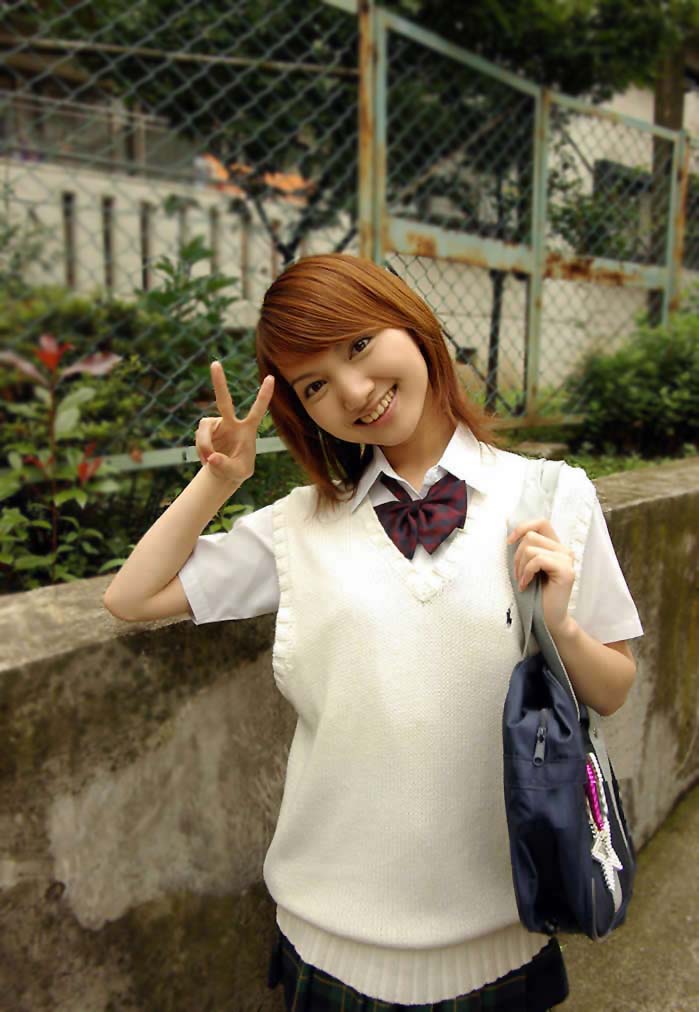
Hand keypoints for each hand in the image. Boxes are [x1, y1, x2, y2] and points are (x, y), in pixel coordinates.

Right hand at [195, 361, 274, 484]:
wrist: (223, 471)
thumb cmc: (237, 470)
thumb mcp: (238, 473)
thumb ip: (226, 466)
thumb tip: (212, 457)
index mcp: (248, 430)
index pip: (257, 410)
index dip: (264, 395)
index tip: (271, 377)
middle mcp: (232, 422)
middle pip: (224, 400)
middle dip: (219, 382)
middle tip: (215, 363)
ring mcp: (217, 425)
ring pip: (204, 429)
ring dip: (204, 446)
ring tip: (209, 461)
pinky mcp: (205, 430)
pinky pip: (199, 437)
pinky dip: (201, 449)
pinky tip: (206, 459)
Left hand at [506, 518, 575, 634]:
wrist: (548, 618)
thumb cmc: (535, 594)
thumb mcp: (526, 565)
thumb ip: (524, 547)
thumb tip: (507, 525)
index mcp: (555, 546)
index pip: (541, 522)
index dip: (522, 527)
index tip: (509, 542)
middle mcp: (564, 550)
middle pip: (532, 535)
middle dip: (517, 555)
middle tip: (517, 574)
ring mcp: (567, 560)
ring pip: (532, 548)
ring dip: (521, 566)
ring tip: (522, 581)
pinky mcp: (566, 571)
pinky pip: (538, 560)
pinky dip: (526, 573)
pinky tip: (526, 585)